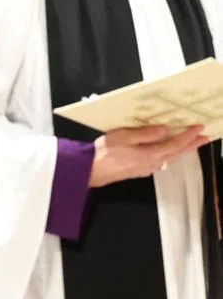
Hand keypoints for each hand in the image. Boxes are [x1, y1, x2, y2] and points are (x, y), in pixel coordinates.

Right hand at [90, 125, 208, 187]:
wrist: (91, 171)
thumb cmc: (105, 151)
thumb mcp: (124, 136)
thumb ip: (145, 133)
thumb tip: (164, 130)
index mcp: (150, 153)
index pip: (175, 144)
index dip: (188, 136)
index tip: (199, 127)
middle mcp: (152, 163)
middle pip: (177, 153)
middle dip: (192, 145)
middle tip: (205, 138)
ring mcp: (147, 168)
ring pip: (170, 159)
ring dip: (183, 150)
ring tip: (191, 144)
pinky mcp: (140, 171)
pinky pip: (161, 162)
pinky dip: (171, 155)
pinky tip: (168, 153)